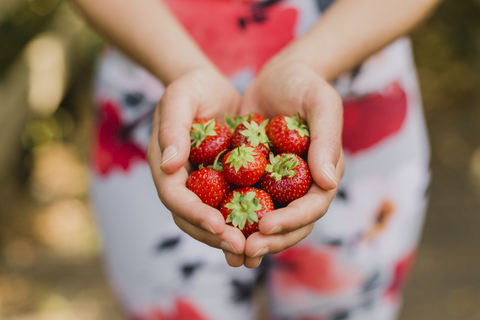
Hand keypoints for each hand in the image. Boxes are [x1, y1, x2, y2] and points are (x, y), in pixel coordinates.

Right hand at [147, 67, 246, 264]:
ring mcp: (202, 185)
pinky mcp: (222, 184)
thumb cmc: (192, 86)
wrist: (212, 87)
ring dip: (229, 238)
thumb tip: (167, 166)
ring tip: (252, 252)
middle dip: (214, 235)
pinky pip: (231, 208)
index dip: (194, 214)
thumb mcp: (180, 97)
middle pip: (192, 218)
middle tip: (240, 248)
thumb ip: (172, 128)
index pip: (175, 196)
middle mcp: (182, 181)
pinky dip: (243, 224)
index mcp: (165, 165)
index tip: (219, 225)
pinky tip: (264, 234)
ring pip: (211, 219)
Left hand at [236, 61, 344, 267]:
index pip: (312, 207)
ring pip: (267, 222)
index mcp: (323, 174)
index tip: (266, 225)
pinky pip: (245, 205)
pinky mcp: (255, 180)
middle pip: (290, 225)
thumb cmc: (304, 84)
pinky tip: (214, 228)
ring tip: (230, 250)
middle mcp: (302, 187)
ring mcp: (278, 186)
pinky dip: (233, 220)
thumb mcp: (321, 103)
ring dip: (250, 239)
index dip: (291, 221)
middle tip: (245, 249)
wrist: (278, 77)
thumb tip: (328, 182)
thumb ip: (327, 139)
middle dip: (270, 240)